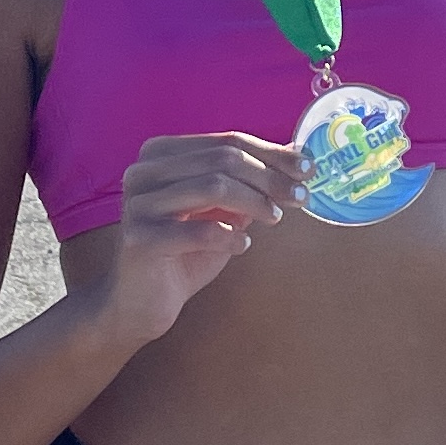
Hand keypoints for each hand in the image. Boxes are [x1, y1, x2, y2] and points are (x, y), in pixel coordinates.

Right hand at [95, 133, 304, 347]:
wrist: (139, 302)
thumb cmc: (184, 253)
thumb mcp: (221, 211)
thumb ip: (249, 182)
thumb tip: (296, 152)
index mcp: (161, 154)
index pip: (226, 142)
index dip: (272, 154)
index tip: (307, 169)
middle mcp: (143, 171)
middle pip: (222, 160)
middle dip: (269, 177)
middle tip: (300, 197)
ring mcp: (138, 203)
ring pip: (213, 186)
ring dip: (255, 202)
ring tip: (275, 219)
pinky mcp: (140, 238)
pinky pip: (200, 230)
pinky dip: (230, 237)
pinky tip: (243, 246)